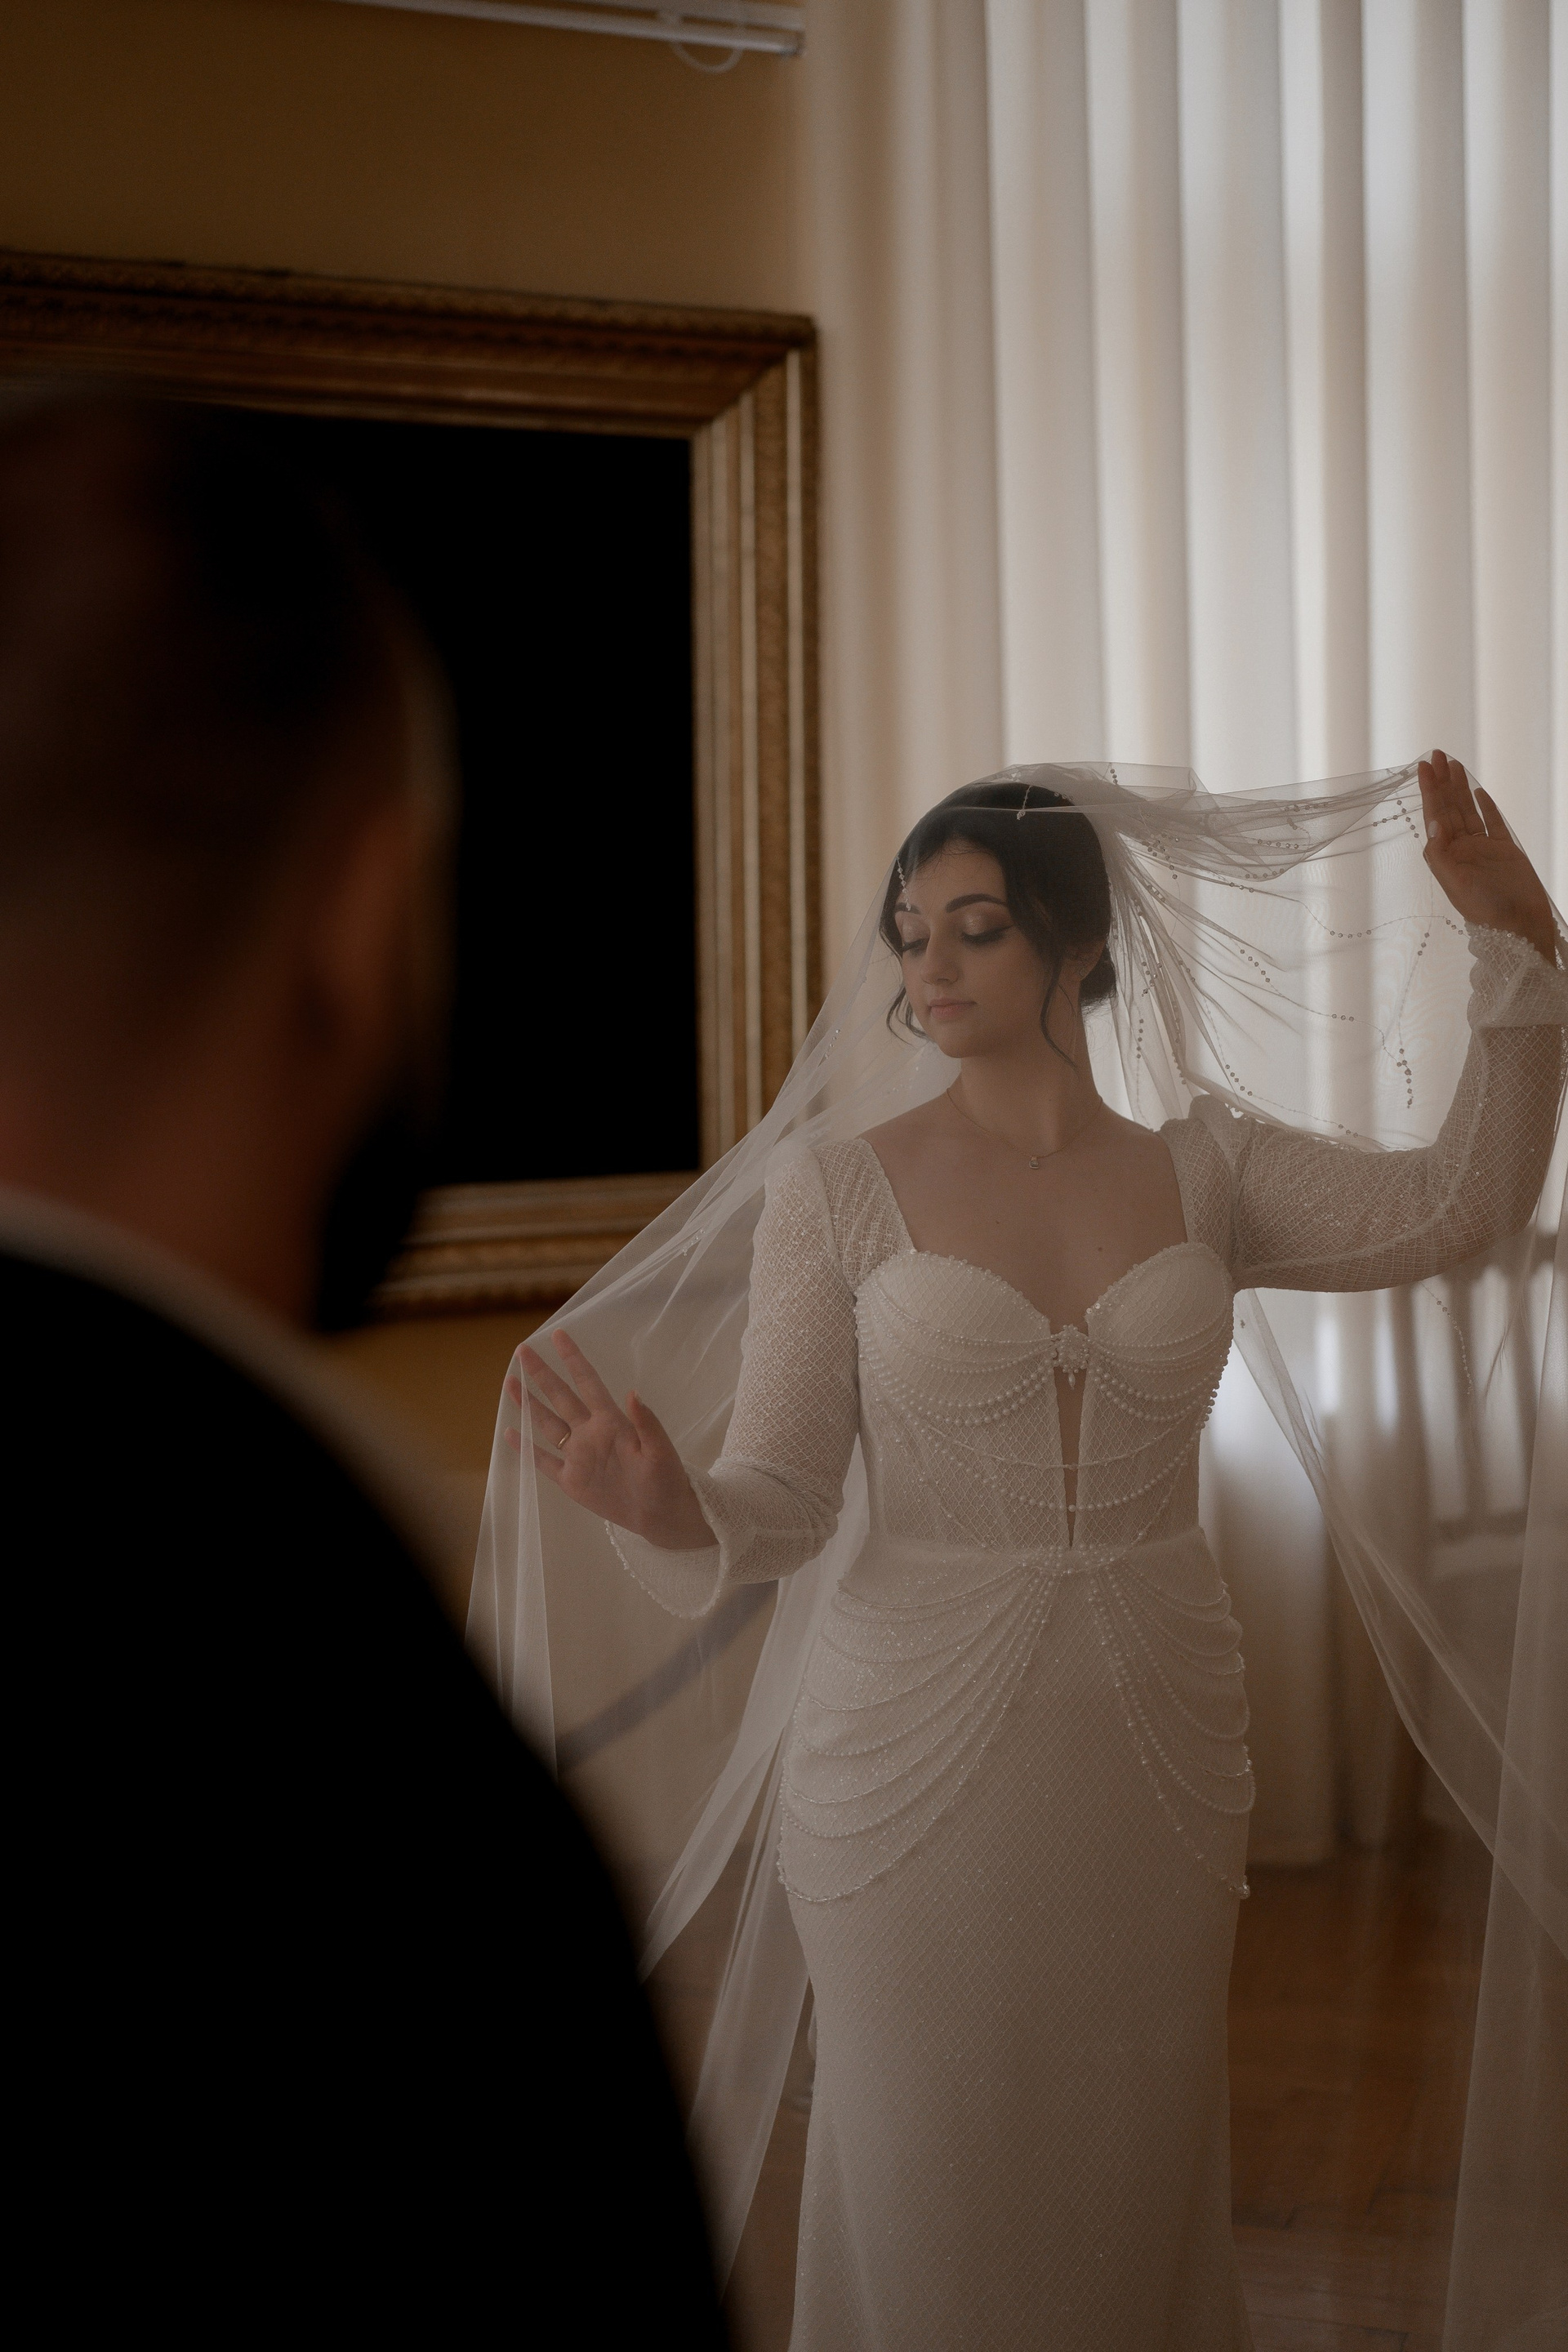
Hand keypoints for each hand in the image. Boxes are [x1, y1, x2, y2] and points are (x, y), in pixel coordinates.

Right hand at [504, 1329, 716, 1550]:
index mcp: (611, 1421)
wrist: (662, 1515)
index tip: (558, 1334)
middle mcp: (590, 1433)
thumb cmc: (666, 1479)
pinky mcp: (572, 1481)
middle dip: (541, 1374)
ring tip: (509, 1382)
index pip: (587, 1382)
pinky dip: (526, 1448)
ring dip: (528, 1404)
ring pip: (546, 1424)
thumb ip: (647, 1423)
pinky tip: (512, 1432)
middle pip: (560, 1397)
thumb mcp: (660, 1451)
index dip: (573, 1359)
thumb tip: (633, 1392)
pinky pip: (544, 1461)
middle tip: (521, 1350)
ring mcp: (578, 1456)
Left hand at [1419, 750, 1555, 962]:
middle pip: (1450, 808)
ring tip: (1452, 764)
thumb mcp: (1455, 882)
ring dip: (1460, 788)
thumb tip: (1432, 820)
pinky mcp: (1505, 850)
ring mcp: (1484, 848)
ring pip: (1469, 811)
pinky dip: (1486, 806)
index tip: (1423, 767)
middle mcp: (1462, 849)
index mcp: (1446, 855)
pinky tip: (1477, 791)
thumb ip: (1441, 852)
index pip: (1435, 815)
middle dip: (1442, 782)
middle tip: (1436, 754)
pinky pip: (1492, 822)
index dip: (1429, 791)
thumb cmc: (1485, 908)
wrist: (1520, 926)